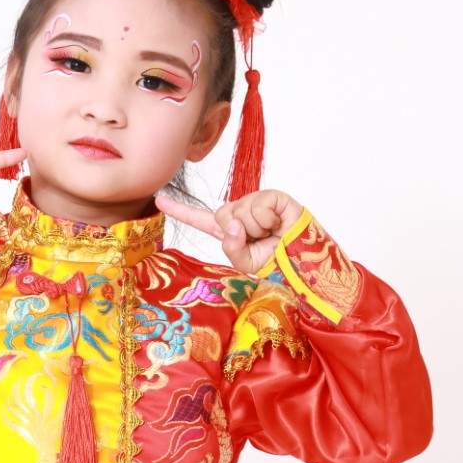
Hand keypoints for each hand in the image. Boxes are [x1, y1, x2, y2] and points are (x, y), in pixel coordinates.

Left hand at [155, 189, 304, 274]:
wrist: (304, 264)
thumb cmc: (278, 264)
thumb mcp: (246, 265)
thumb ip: (231, 248)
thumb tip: (233, 224)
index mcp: (231, 231)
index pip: (201, 219)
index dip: (181, 211)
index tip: (159, 199)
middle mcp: (241, 213)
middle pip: (222, 215)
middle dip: (240, 232)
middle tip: (261, 241)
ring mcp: (257, 203)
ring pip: (241, 210)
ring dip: (258, 228)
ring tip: (273, 234)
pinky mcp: (274, 197)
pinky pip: (260, 205)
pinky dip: (269, 219)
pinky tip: (279, 225)